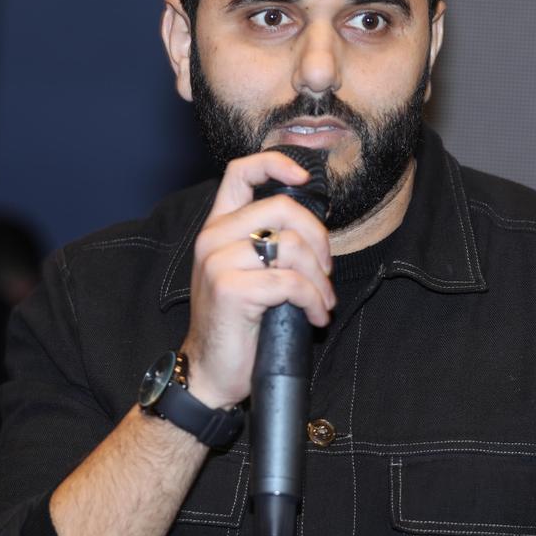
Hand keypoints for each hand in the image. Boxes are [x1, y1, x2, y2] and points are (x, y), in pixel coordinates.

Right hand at [180, 151, 334, 409]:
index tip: (304, 177)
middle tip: (325, 270)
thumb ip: (269, 243)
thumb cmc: (237, 325)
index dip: (276, 163)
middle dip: (319, 239)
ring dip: (320, 278)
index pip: (240, 172)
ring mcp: (218, 262)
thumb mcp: (249, 273)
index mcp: (217, 228)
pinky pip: (291, 282)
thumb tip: (314, 228)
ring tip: (321, 301)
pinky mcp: (231, 289)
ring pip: (292, 246)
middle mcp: (213, 238)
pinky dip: (313, 300)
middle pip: (283, 208)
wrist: (210, 372)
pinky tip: (314, 317)